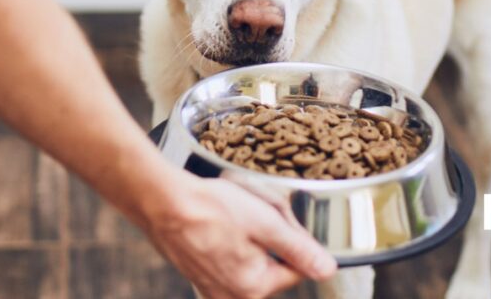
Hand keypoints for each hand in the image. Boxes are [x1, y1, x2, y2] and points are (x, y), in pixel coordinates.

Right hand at [146, 173, 336, 298]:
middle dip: (269, 235)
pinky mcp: (198, 274)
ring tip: (233, 213)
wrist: (162, 201)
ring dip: (249, 235)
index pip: (296, 267)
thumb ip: (299, 248)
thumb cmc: (210, 208)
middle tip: (253, 210)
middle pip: (272, 263)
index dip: (293, 237)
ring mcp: (212, 287)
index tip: (278, 217)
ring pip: (250, 258)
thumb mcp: (265, 222)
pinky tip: (219, 220)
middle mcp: (232, 295)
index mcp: (253, 287)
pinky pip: (227, 257)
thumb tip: (328, 269)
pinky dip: (228, 238)